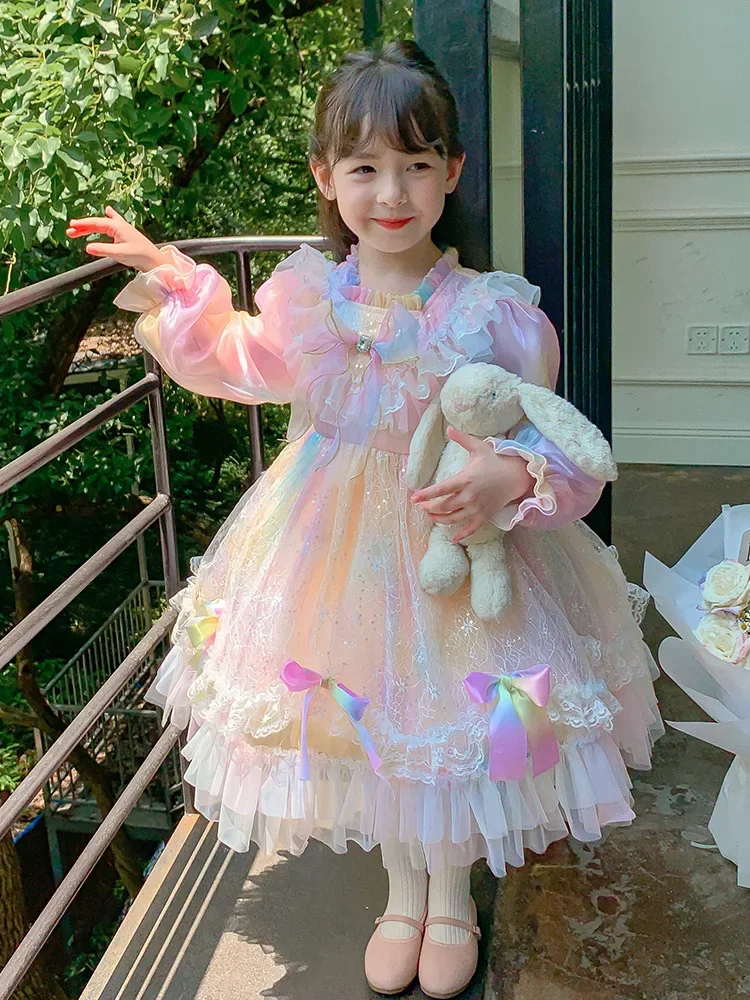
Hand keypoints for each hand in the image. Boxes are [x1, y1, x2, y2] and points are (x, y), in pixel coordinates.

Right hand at [66, 205, 168, 271]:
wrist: (154, 260)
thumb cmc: (139, 255)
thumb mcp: (119, 253)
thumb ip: (103, 250)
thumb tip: (87, 247)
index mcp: (117, 226)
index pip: (95, 223)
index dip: (82, 225)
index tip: (71, 227)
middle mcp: (119, 225)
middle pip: (97, 224)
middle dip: (82, 227)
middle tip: (69, 232)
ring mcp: (122, 229)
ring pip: (102, 225)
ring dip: (90, 227)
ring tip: (77, 228)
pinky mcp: (124, 235)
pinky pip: (112, 224)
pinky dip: (107, 218)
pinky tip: (109, 210)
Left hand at [410, 426, 534, 542]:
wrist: (516, 476)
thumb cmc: (495, 461)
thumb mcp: (479, 448)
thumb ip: (462, 439)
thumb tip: (449, 428)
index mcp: (465, 479)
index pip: (441, 489)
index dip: (426, 495)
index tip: (413, 498)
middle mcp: (469, 495)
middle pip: (444, 506)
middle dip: (429, 508)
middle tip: (421, 507)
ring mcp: (477, 508)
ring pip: (453, 518)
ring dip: (439, 520)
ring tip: (430, 517)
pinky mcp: (485, 516)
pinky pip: (471, 528)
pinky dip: (461, 535)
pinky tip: (453, 539)